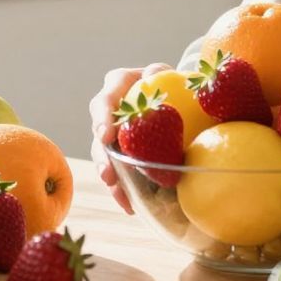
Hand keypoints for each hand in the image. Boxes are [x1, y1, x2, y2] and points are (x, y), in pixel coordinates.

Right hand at [90, 63, 167, 214]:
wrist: (182, 96)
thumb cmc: (179, 81)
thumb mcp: (176, 74)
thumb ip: (172, 75)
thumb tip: (170, 78)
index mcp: (121, 84)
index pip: (108, 95)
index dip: (103, 116)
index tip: (106, 135)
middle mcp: (111, 108)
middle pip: (99, 131)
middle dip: (101, 154)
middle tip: (108, 174)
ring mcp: (115, 132)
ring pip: (104, 155)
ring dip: (110, 176)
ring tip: (119, 194)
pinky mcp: (122, 152)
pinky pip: (118, 171)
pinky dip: (123, 189)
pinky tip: (130, 207)